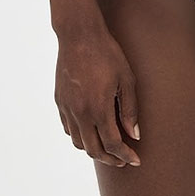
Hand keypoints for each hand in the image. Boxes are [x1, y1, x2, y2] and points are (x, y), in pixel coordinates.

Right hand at [55, 24, 141, 167]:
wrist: (79, 35)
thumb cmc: (106, 53)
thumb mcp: (126, 78)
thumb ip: (130, 109)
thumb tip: (134, 134)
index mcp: (98, 108)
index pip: (112, 144)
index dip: (125, 156)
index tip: (135, 160)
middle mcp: (80, 113)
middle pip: (94, 149)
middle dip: (110, 159)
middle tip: (122, 159)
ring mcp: (67, 107)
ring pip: (78, 142)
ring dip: (93, 149)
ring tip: (107, 146)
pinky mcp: (59, 100)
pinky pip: (68, 127)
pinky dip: (80, 135)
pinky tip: (90, 129)